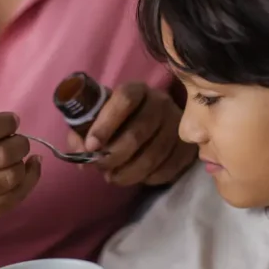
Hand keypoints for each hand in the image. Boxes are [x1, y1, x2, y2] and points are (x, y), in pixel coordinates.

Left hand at [68, 82, 194, 186]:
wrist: (155, 123)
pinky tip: (138, 178)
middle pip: (138, 132)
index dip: (105, 124)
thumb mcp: (98, 118)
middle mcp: (160, 102)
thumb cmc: (119, 120)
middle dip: (114, 155)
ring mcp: (178, 124)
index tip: (91, 146)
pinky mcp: (187, 146)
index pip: (124, 100)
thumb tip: (81, 156)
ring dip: (129, 172)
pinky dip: (150, 178)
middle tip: (100, 168)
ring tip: (114, 177)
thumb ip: (82, 132)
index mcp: (136, 89)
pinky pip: (169, 168)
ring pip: (154, 154)